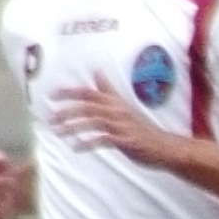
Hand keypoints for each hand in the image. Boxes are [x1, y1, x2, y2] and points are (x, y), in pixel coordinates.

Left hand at [45, 81, 187, 169]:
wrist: (167, 148)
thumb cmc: (143, 129)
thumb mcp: (124, 106)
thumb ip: (108, 90)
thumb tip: (97, 71)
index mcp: (116, 102)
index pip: (90, 92)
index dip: (70, 92)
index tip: (52, 95)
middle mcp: (118, 110)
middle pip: (88, 106)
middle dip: (67, 112)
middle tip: (51, 119)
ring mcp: (123, 125)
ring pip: (92, 122)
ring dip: (73, 127)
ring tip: (59, 133)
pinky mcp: (126, 140)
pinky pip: (103, 139)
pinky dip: (88, 143)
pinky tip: (76, 147)